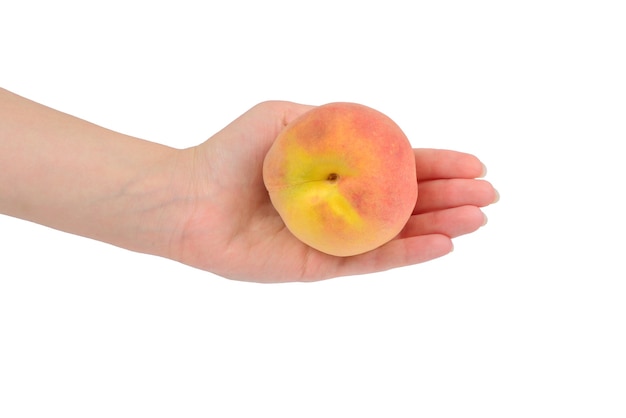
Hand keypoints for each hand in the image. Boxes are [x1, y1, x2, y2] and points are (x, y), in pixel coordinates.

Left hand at [166, 101, 497, 281]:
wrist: (189, 197)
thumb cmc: (231, 152)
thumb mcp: (285, 117)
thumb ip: (332, 120)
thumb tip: (380, 127)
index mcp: (338, 170)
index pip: (398, 169)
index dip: (438, 166)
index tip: (475, 165)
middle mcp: (341, 206)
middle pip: (406, 203)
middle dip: (450, 198)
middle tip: (489, 197)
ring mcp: (333, 238)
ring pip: (396, 234)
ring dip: (440, 227)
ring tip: (477, 219)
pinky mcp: (318, 265)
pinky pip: (369, 260)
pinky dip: (406, 253)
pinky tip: (440, 244)